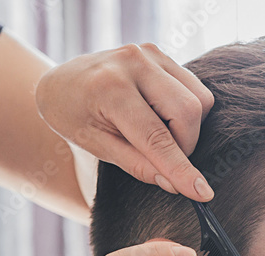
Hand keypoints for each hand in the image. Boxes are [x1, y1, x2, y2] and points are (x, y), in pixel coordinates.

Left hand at [36, 42, 214, 200]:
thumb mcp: (98, 147)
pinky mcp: (160, 54)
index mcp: (109, 88)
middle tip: (162, 160)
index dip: (181, 168)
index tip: (203, 194)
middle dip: (185, 146)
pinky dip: (186, 112)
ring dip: (188, 129)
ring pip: (199, 99)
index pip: (156, 136)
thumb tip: (174, 184)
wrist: (61, 83)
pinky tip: (161, 117)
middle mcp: (133, 62)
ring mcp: (149, 53)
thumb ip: (137, 165)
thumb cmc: (74, 118)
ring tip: (158, 135)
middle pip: (188, 112)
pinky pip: (195, 89)